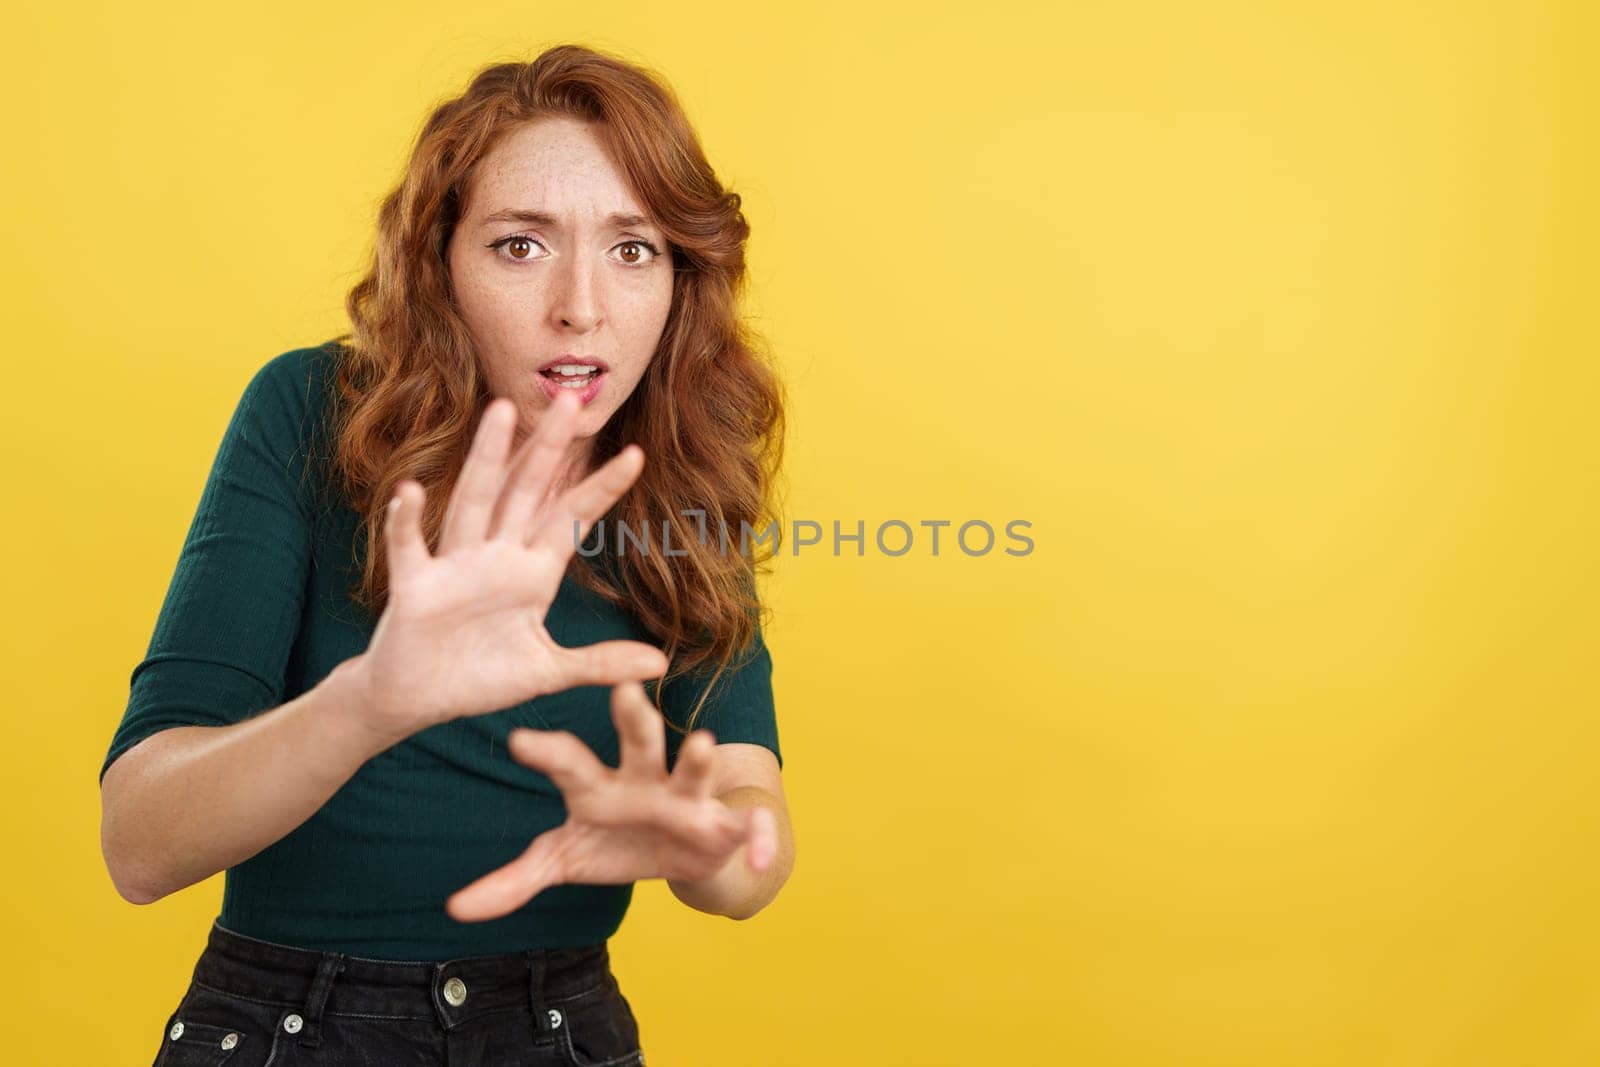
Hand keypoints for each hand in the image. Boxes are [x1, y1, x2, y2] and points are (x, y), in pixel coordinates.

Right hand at [348, 390, 668, 744]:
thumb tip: (659, 661)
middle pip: (527, 489)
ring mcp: (455, 565)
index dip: (603, 488)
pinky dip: (406, 521)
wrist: (418, 700)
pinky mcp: (415, 586)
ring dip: (487, 457)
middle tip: (572, 398)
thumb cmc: (480, 678)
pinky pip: (409, 547)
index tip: (637, 453)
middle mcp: (496, 556)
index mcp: (532, 573)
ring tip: (502, 410)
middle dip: (549, 447)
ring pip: (475, 499)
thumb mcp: (547, 671)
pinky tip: (411, 490)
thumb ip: (599, 663)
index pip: (573, 519)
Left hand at [444, 681, 778, 921]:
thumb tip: (454, 908)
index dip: (547, 752)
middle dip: (631, 717)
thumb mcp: (565, 859)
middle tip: (622, 692)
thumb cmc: (616, 840)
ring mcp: (689, 797)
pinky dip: (760, 841)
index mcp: (598, 785)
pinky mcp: (728, 824)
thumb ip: (515, 880)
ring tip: (702, 741)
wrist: (682, 854)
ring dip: (698, 756)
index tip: (519, 742)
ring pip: (694, 768)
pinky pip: (749, 828)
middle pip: (637, 740)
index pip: (569, 761)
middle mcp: (645, 778)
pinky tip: (762, 860)